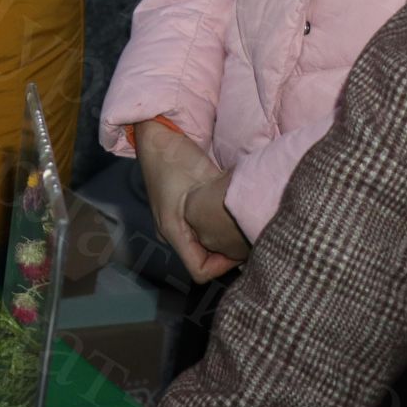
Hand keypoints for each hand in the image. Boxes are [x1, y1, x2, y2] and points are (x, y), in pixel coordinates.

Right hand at [134, 120, 239, 282]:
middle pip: (204, 260)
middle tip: (249, 234)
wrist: (157, 135)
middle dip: (229, 253)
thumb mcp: (201, 189)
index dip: (225, 266)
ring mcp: (175, 222)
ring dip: (225, 239)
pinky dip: (219, 228)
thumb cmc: (176, 161)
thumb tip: (248, 237)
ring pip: (205, 246)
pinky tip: (232, 213)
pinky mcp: (180, 211)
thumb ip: (220, 214)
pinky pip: (203, 232)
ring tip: (243, 223)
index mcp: (172, 232)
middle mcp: (172, 233)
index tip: (244, 247)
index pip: (201, 271)